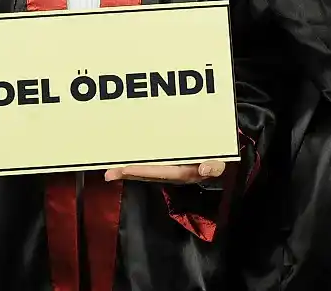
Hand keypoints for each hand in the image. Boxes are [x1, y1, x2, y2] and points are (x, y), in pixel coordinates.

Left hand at [103, 160, 224, 184]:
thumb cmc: (218, 157)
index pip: (163, 172)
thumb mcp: (221, 162)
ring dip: (127, 171)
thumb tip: (204, 169)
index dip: (145, 171)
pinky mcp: (165, 165)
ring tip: (109, 171)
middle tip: (109, 173)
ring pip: (146, 171)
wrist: (219, 157)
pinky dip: (134, 165)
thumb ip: (215, 166)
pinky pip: (148, 165)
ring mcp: (168, 170)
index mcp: (185, 172)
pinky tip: (121, 163)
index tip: (128, 168)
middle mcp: (173, 173)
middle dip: (129, 173)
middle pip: (149, 174)